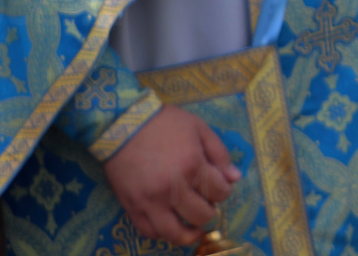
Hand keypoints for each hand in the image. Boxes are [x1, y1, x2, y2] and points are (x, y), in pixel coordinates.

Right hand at [102, 103, 239, 246]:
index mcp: (193, 165)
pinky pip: (149, 231)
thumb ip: (220, 154)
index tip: (219, 187)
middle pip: (201, 215)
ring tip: (194, 228)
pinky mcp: (132, 207)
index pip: (219, 192)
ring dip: (189, 233)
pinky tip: (170, 224)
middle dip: (210, 211)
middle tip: (207, 203)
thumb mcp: (199, 128)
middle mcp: (173, 188)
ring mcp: (151, 201)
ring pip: (175, 233)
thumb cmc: (165, 123)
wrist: (122, 124)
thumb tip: (235, 178)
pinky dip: (163, 233)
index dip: (224, 191)